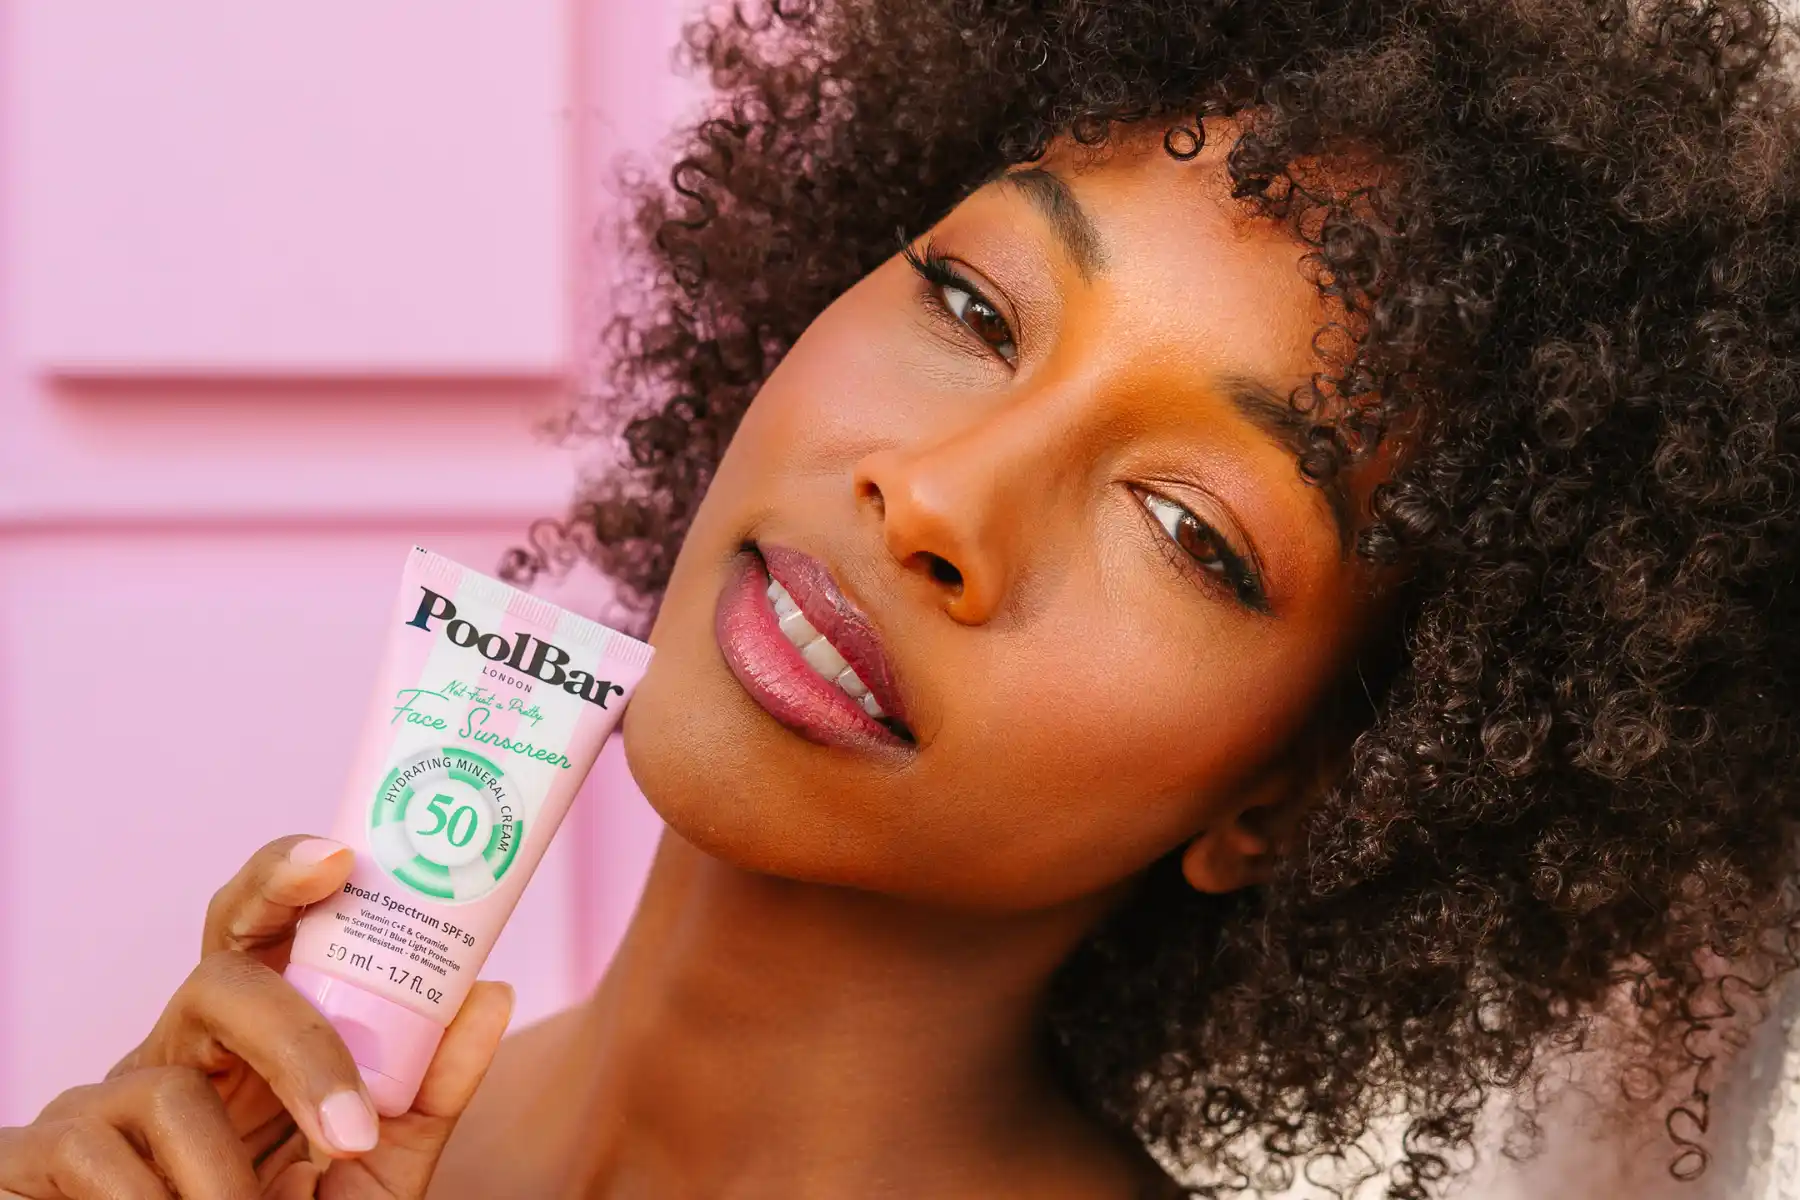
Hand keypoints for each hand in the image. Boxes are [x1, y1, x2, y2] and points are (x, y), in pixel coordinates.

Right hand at [0, 835, 513, 1197]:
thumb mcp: (379, 1164)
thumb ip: (432, 1090)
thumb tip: (493, 990)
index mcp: (257, 1033)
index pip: (267, 930)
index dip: (288, 876)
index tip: (339, 856)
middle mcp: (184, 1046)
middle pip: (220, 976)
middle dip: (288, 1015)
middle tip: (349, 1088)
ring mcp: (112, 1097)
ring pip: (171, 1087)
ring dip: (233, 1176)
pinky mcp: (49, 1153)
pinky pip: (93, 1151)